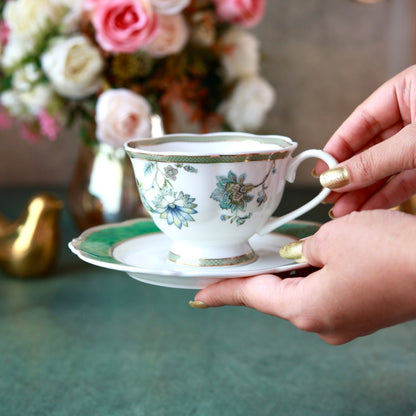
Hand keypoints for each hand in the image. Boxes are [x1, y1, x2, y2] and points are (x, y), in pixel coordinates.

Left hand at [190, 210, 415, 344]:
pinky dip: (310, 275)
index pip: (251, 297)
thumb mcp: (331, 239)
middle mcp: (322, 323)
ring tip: (269, 253)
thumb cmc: (388, 251)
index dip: (222, 292)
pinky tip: (307, 258)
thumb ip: (303, 248)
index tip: (199, 295)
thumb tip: (298, 255)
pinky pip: (322, 293)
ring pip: (300, 292)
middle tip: (234, 261)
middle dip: (256, 275)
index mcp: (306, 309)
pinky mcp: (360, 312)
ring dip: (286, 272)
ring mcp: (343, 322)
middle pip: (274, 295)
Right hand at [314, 65, 415, 217]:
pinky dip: (386, 195)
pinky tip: (366, 208)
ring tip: (342, 212)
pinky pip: (404, 179)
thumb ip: (375, 160)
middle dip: (349, 176)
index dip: (337, 148)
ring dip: (363, 191)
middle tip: (329, 197)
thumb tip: (335, 178)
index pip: (360, 121)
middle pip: (369, 148)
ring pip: (385, 167)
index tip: (320, 172)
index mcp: (407, 90)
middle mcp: (413, 114)